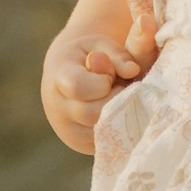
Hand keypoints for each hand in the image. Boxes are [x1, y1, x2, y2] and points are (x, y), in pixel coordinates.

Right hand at [41, 0, 156, 154]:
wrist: (73, 76)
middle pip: (93, 114)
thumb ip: (124, 51)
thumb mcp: (106, 44)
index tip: (111, 75)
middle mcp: (58, 108)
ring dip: (120, 116)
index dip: (102, 82)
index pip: (78, 87)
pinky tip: (126, 115)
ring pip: (102, 133)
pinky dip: (122, 129)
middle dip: (115, 100)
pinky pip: (109, 144)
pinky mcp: (84, 146)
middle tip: (121, 88)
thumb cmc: (94, 54)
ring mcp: (69, 132)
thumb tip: (132, 68)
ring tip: (121, 100)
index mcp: (58, 77)